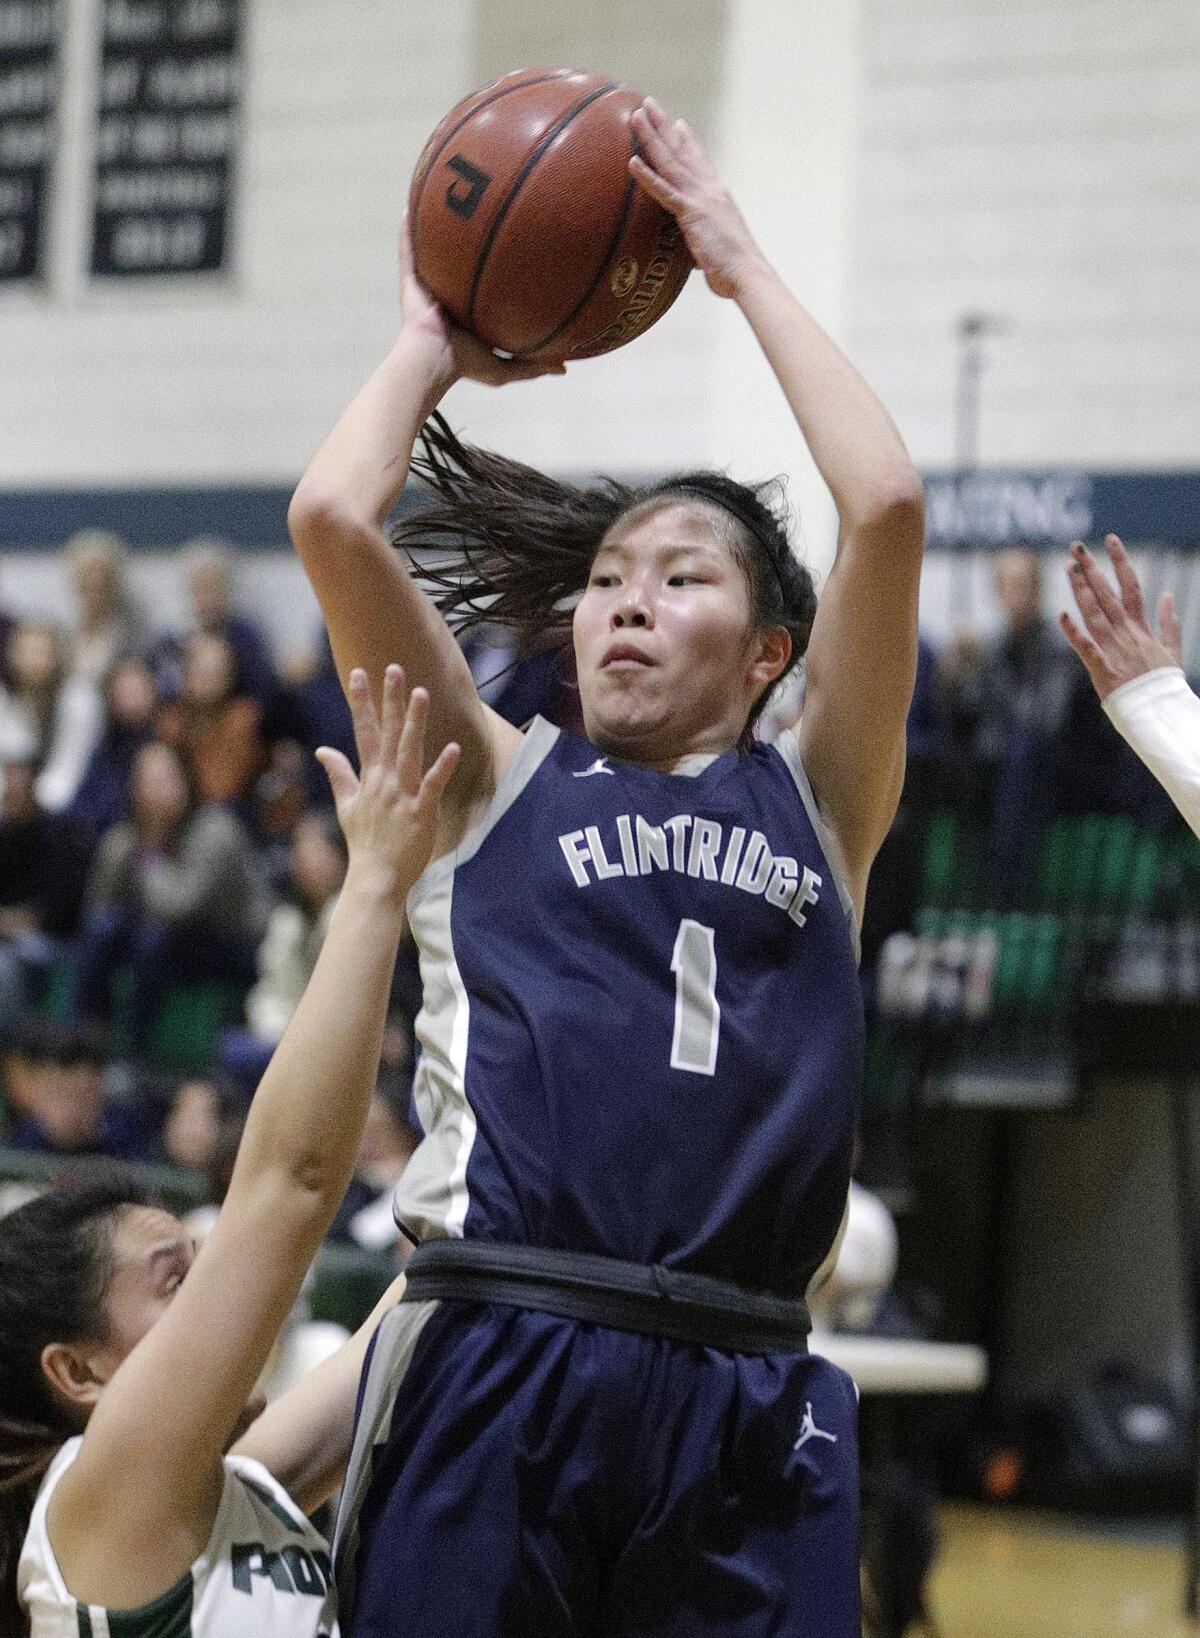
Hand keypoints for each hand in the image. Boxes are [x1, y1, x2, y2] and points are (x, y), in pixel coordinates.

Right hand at [317, 666, 459, 901]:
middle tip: (393, 669)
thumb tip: (323, 750)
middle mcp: (385, 781)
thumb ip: (339, 774)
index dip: (362, 702)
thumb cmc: (365, 842)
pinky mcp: (422, 812)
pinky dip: (442, 767)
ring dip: (415, 722)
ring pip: (409, 751)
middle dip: (390, 700)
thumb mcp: (347, 805)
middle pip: (388, 733)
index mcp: (369, 778)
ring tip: (421, 692)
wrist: (377, 877)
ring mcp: (403, 795)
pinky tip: (452, 748)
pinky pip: (433, 785)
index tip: (359, 673)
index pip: (363, 732)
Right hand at [398, 220, 565, 386]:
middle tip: (485, 208)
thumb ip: (533, 365)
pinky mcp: (411, 282)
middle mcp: (448, 293)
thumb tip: (564, 369)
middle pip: (459, 260)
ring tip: (444, 195)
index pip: (484, 282)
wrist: (434, 361)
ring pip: (433, 250)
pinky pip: (409, 251)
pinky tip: (409, 207)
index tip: (516, 244)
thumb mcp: (505, 368)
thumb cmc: (466, 365)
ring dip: (436, 226)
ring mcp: (429, 285)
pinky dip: (407, 231)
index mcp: (468, 309)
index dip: (497, 264)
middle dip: (468, 237)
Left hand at [628, 98, 762, 298]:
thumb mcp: (718, 245)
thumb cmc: (734, 268)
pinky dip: (647, 177)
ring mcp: (700, 199)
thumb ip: (705, 238)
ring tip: (636, 116)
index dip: (689, 141)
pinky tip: (632, 162)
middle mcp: (709, 189)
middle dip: (664, 126)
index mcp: (717, 196)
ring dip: (651, 137)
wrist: (746, 273)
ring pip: (670, 162)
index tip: (678, 123)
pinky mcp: (691, 213)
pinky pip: (664, 192)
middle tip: (649, 104)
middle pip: (682, 151)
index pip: (700, 162)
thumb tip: (699, 252)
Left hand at [1060, 534, 1181, 699]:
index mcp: (1141, 627)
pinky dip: (1074, 633)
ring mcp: (1114, 649)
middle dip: (1092, 568)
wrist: (1159, 712)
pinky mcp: (1102, 668)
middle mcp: (1126, 633)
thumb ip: (1168, 622)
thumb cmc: (1160, 684)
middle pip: (1107, 594)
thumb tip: (1168, 595)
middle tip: (1076, 546)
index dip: (1120, 561)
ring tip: (1068, 568)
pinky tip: (1062, 615)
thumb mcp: (1172, 650)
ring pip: (1094, 613)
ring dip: (1081, 590)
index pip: (1131, 585)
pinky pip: (1085, 648)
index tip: (1111, 539)